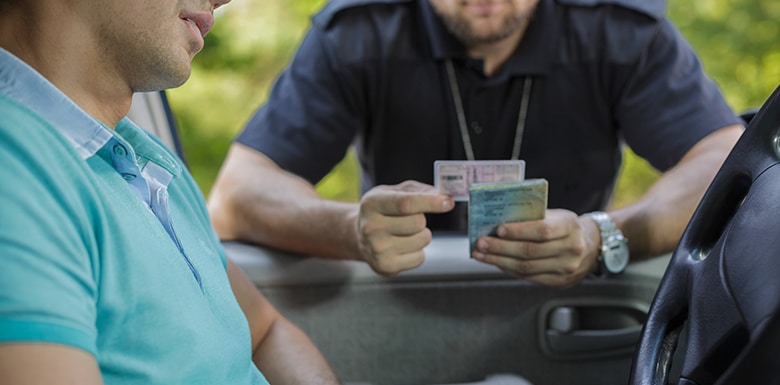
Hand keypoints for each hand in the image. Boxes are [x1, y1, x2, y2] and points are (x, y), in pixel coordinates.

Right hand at [357, 181, 453, 274]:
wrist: (360, 237)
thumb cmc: (382, 210)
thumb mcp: (393, 192)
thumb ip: (418, 190)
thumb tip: (443, 196)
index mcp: (372, 203)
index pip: (406, 203)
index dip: (431, 202)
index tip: (448, 202)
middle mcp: (371, 227)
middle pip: (418, 222)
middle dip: (422, 220)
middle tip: (411, 219)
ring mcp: (377, 249)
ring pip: (422, 240)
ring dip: (422, 235)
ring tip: (406, 233)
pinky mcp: (385, 266)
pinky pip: (420, 257)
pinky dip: (418, 252)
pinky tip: (403, 247)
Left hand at [471, 209, 601, 286]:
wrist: (592, 246)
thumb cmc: (566, 226)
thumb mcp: (556, 215)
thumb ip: (532, 218)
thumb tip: (497, 223)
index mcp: (570, 226)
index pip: (542, 230)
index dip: (519, 231)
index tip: (499, 229)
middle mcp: (571, 249)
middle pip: (530, 252)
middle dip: (501, 248)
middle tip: (481, 244)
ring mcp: (566, 268)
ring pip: (526, 268)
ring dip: (499, 261)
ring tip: (481, 255)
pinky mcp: (559, 282)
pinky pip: (529, 277)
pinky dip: (509, 270)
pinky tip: (496, 263)